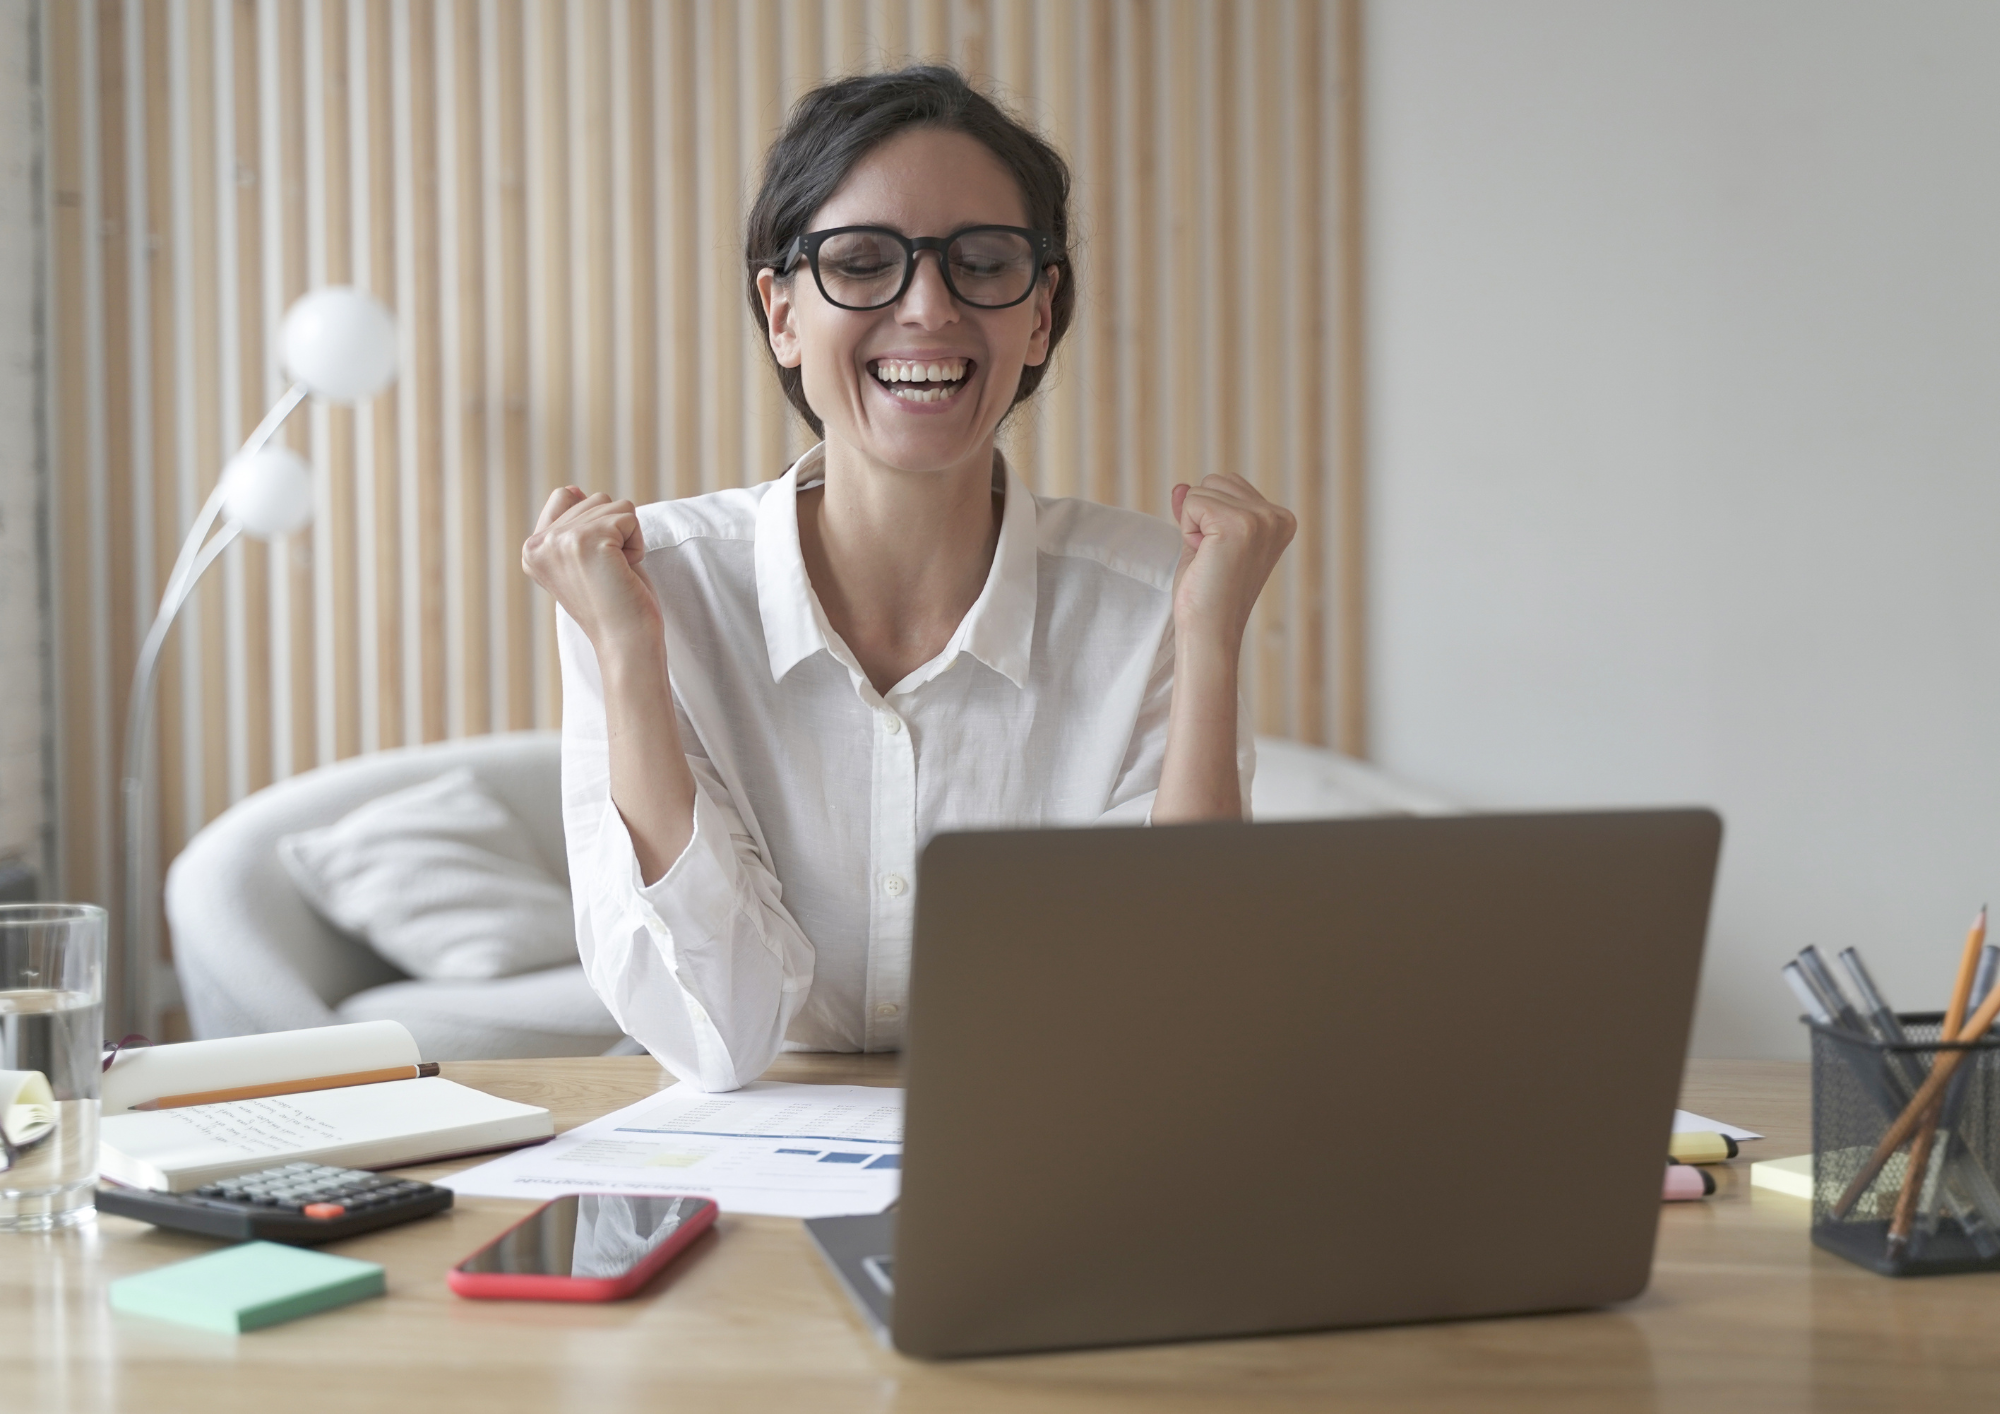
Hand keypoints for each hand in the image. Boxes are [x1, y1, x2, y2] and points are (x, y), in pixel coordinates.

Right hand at [521, 487, 662, 663]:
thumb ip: (574, 524)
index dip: (595, 524)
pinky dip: (637, 543)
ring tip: (616, 572)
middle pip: (594, 499)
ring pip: (613, 505)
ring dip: (627, 537)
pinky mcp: (586, 540)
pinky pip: (629, 516)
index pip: (564, 496)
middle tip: (609, 573)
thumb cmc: (615, 604)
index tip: (595, 565)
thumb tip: (572, 489)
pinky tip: (625, 572)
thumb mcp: (586, 559)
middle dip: (615, 532)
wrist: (626, 642)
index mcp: (532, 549)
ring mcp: (559, 540)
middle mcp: (538, 544)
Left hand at [1169, 475, 1296, 653]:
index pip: (1228, 484)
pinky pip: (1192, 501)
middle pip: (1215, 480)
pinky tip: (1204, 558)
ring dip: (1193, 524)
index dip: (1209, 518)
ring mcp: (1262, 520)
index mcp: (1280, 519)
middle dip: (1201, 517)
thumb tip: (1180, 486)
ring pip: (1202, 488)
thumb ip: (1198, 511)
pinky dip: (1187, 530)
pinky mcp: (1239, 524)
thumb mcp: (1204, 541)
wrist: (1208, 631)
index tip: (1221, 555)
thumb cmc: (1207, 594)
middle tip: (1212, 558)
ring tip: (1209, 559)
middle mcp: (1277, 516)